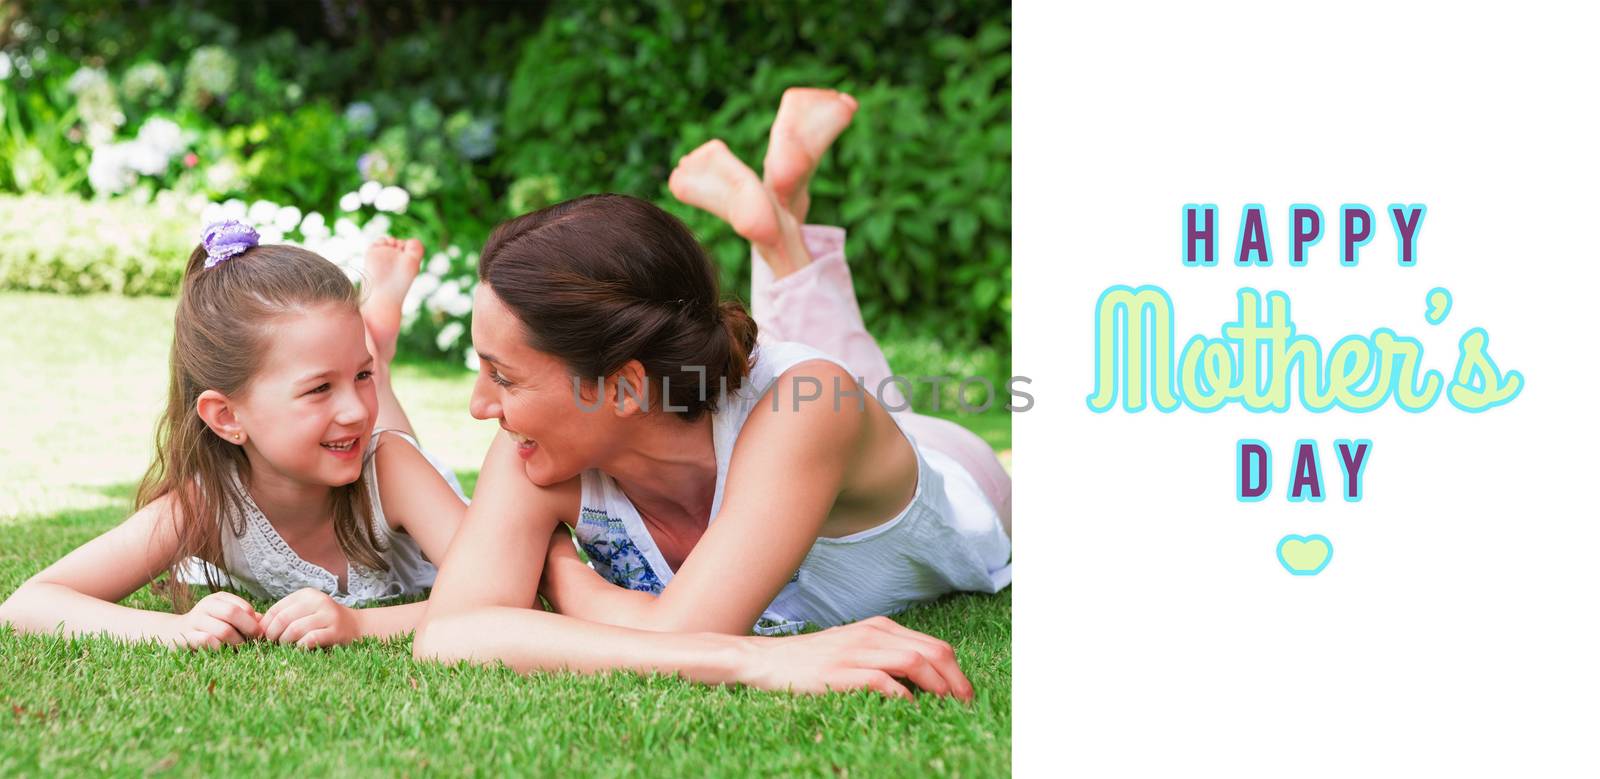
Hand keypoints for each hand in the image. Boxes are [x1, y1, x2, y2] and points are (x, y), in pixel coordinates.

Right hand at [170, 591, 261, 649]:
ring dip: (236, 642)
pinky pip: (207, 640)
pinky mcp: (186, 637)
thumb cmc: (206, 626)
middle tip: (255, 641)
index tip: (260, 633)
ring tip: (240, 649)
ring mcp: (194, 621)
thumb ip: (244, 618)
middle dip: (249, 629)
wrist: (170, 633)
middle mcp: (206, 606)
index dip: (254, 621)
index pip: (243, 607)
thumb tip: (265, 622)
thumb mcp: (224, 617)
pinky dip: (219, 647)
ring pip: (224, 630)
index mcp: (217, 599)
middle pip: (233, 614)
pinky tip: (222, 650)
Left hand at [261, 588, 358, 648]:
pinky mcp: (336, 630)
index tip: (262, 638)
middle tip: (271, 645)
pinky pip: (310, 639)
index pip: (276, 609)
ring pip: (295, 630)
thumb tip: (253, 622)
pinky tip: (299, 650)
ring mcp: (328, 615)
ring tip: (285, 647)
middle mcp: (318, 601)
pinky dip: (299, 647)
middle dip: (272, 635)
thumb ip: (282, 616)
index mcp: (307, 595)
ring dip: (285, 642)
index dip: (265, 625)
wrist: (357, 627)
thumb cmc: (324, 622)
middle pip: (283, 619)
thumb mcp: (304, 613)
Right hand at [738, 616, 972, 700]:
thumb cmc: (811, 660)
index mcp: (880, 628)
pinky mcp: (840, 671)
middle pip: (933, 651)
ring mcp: (856, 650)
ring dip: (939, 687)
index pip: (933, 645)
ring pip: (915, 662)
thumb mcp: (853, 647)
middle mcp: (873, 634)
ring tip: (947, 707)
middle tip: (965, 704)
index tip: (964, 694)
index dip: (956, 671)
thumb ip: (884, 656)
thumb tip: (921, 680)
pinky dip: (904, 696)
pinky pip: (884, 681)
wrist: (766, 659)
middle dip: (956, 680)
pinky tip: (910, 709)